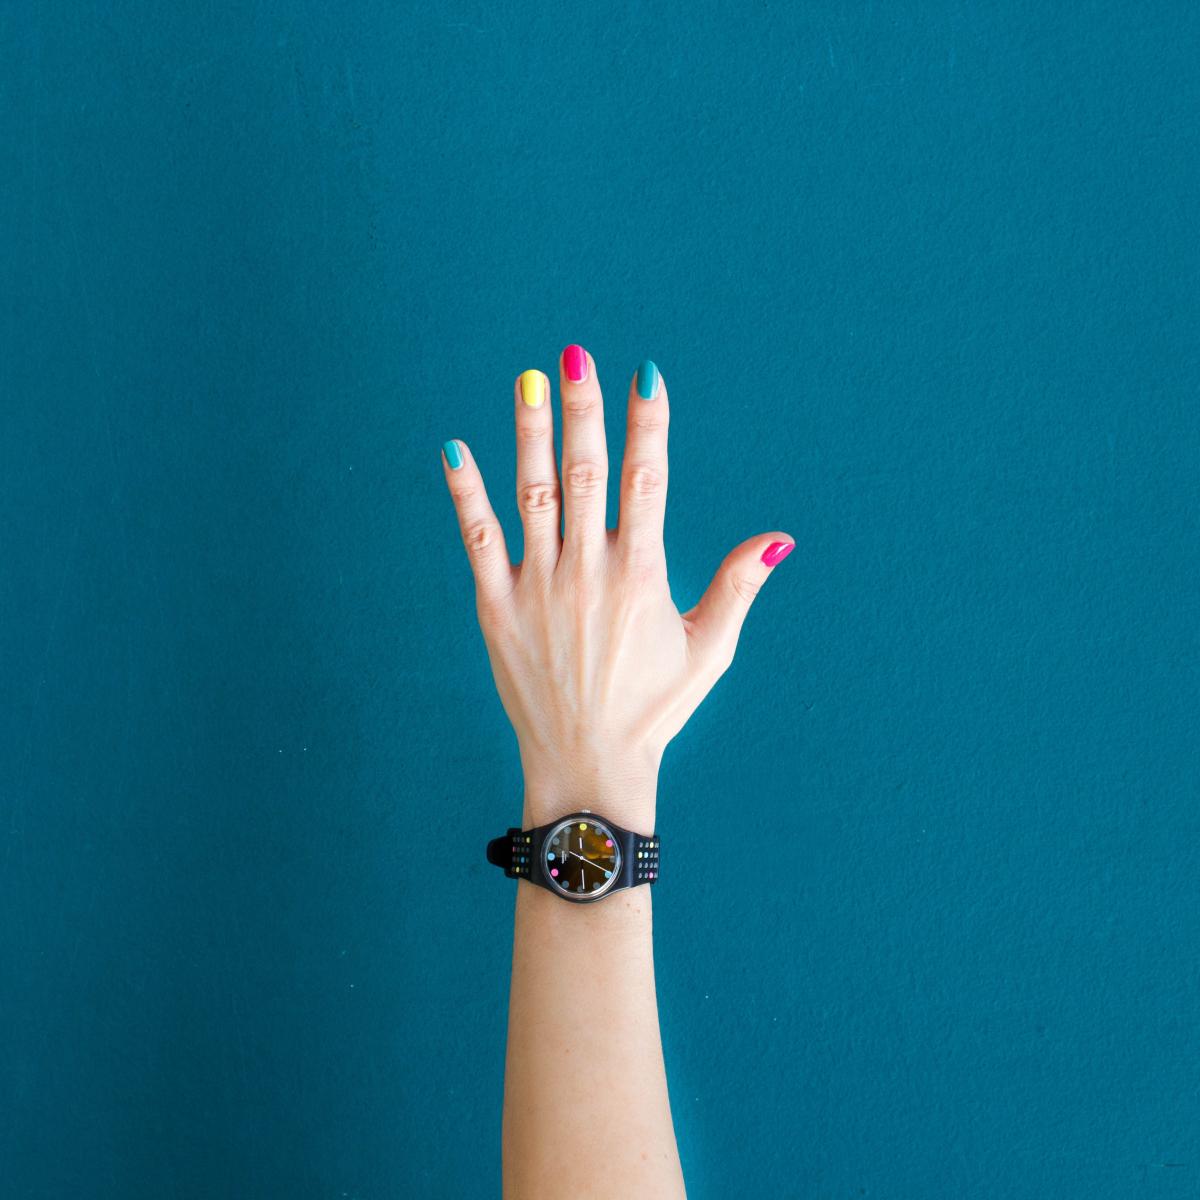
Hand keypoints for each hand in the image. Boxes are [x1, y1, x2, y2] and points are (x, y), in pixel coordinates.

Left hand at [441, 347, 791, 831]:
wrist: (588, 765)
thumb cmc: (653, 708)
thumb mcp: (710, 650)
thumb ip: (738, 586)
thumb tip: (779, 538)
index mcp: (642, 575)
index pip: (648, 480)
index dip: (648, 425)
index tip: (645, 376)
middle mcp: (589, 571)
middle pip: (588, 472)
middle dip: (583, 409)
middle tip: (576, 355)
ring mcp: (539, 587)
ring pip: (534, 494)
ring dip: (530, 433)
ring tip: (528, 380)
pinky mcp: (497, 608)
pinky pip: (478, 540)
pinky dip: (467, 494)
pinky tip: (455, 450)